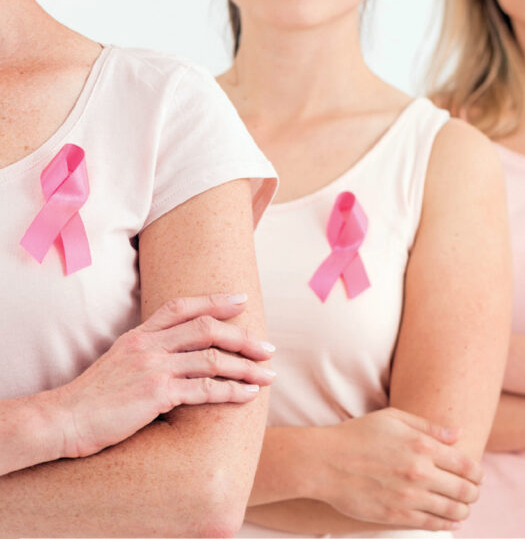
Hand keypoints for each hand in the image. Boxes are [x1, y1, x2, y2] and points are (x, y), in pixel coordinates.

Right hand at [49, 293, 274, 458]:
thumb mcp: (117, 362)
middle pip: (206, 329)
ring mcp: (153, 369)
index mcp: (138, 336)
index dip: (214, 301)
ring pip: (213, 360)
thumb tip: (177, 352)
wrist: (62, 420)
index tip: (242, 300)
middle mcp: (148, 346)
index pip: (181, 307)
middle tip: (268, 349)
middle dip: (243, 337)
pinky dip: (232, 391)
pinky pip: (205, 389)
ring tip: (268, 376)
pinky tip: (248, 395)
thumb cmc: (91, 398)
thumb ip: (146, 352)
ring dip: (246, 368)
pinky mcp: (157, 394)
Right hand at [304, 407, 481, 531]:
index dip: (477, 473)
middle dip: (474, 493)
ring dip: (464, 510)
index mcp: (423, 446)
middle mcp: (420, 472)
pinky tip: (454, 522)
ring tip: (465, 508)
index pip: (466, 465)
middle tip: (473, 493)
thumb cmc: (358, 435)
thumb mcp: (394, 418)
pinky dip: (448, 524)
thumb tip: (458, 434)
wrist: (323, 463)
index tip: (477, 476)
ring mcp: (408, 496)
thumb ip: (429, 427)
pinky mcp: (395, 515)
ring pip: (452, 509)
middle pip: (464, 489)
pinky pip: (431, 523)